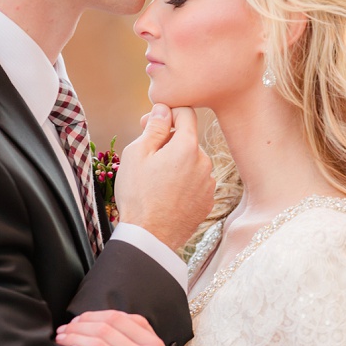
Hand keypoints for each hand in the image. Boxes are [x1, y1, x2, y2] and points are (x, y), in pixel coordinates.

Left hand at [56, 310, 175, 345]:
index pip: (118, 318)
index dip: (92, 315)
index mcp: (154, 345)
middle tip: (63, 329)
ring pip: (99, 345)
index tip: (76, 320)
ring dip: (74, 338)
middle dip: (78, 325)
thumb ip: (139, 337)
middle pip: (105, 329)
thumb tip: (107, 318)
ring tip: (61, 339)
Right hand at [113, 103, 213, 250]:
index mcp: (187, 146)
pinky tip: (165, 194)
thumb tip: (163, 109)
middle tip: (146, 157)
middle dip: (168, 142)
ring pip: (192, 162)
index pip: (186, 113)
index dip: (166, 113)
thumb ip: (154, 127)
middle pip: (187, 139)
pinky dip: (183, 182)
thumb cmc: (138, 194)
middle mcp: (204, 162)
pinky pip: (196, 182)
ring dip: (176, 163)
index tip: (150, 124)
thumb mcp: (137, 154)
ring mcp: (208, 183)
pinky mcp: (207, 201)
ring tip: (154, 181)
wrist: (150, 236)